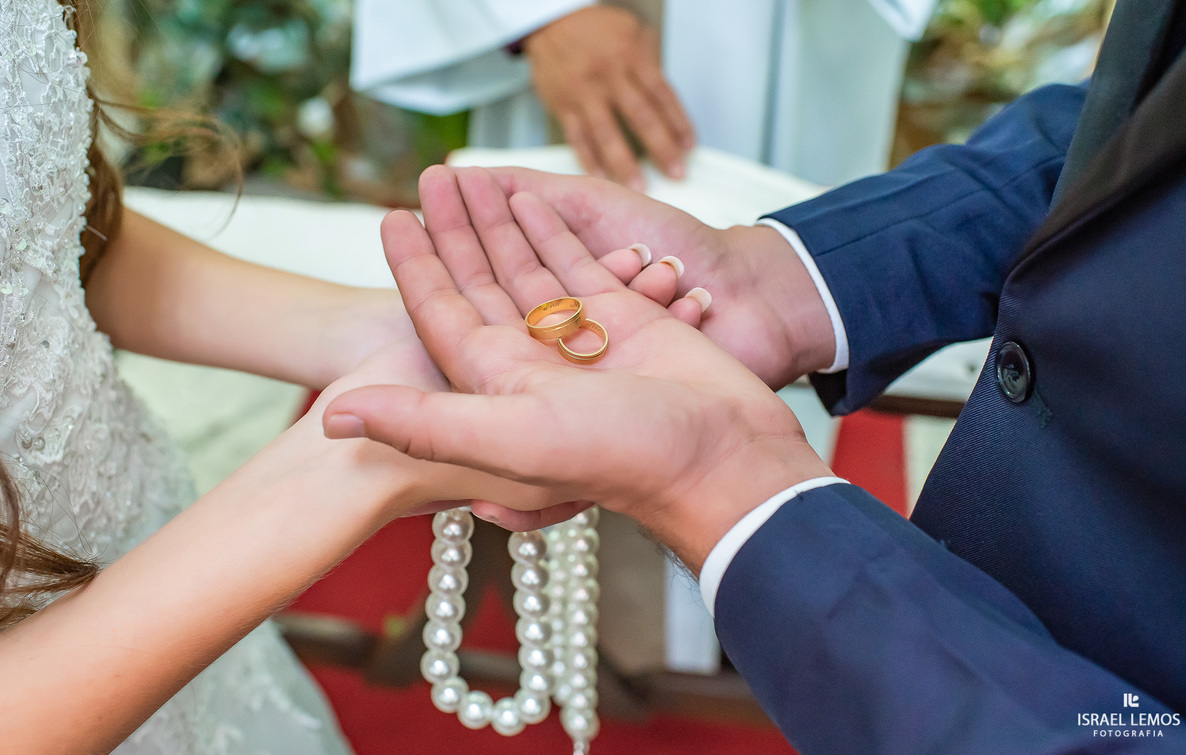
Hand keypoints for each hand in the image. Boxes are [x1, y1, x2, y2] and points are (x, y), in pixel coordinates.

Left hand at [323, 193, 831, 570]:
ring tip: (471, 176)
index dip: (413, 266)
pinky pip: (578, 266)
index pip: (440, 312)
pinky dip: (552, 232)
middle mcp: (532, 361)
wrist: (721, 459)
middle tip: (433, 175)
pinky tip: (529, 197)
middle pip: (478, 281)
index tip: (390, 215)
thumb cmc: (624, 457)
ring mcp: (581, 340)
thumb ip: (423, 423)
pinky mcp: (628, 321)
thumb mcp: (512, 437)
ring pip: (525, 267)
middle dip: (452, 229)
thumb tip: (332, 419)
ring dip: (496, 222)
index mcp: (496, 384)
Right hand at [526, 6, 693, 190]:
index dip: (678, 123)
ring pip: (607, 133)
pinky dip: (589, 160)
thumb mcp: (632, 32)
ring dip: (624, 163)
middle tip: (676, 173)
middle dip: (661, 148)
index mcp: (630, 57)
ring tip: (639, 186)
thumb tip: (669, 103)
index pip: (661, 95)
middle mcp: (608, 76)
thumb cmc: (594, 29)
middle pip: (640, 116)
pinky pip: (577, 138)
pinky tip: (601, 178)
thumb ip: (651, 65)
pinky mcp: (563, 106)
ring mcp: (584, 93)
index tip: (689, 146)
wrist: (550, 22)